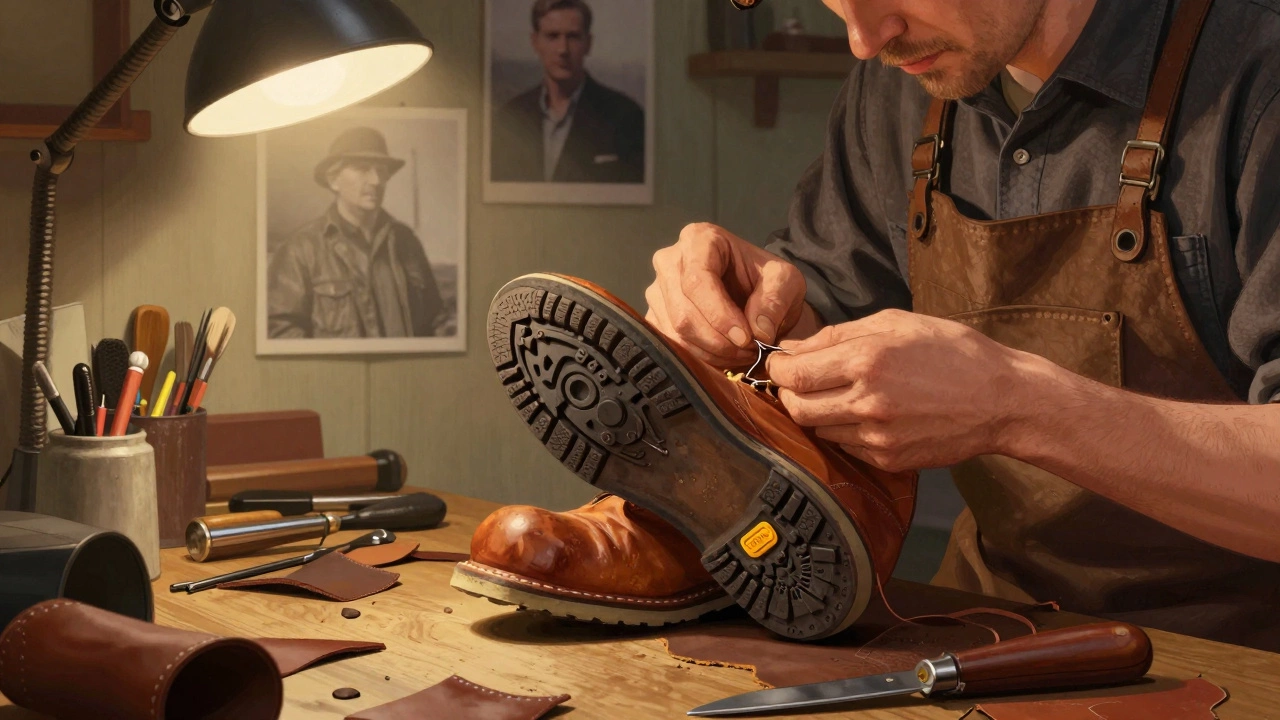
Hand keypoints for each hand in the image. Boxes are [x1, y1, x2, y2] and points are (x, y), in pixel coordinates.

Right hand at [645, 223, 817, 366]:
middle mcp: (669, 261)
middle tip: (750, 350)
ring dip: (712, 352)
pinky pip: (671, 345)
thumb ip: (774, 302)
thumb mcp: (785, 282)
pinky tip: (724, 355)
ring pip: (676, 333)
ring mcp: (657, 290)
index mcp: (699, 239)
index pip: (697, 281)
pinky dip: (701, 358)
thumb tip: (758, 333)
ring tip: (742, 353)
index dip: (719, 315)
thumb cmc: (766, 279)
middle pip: (683, 312)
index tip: (746, 338)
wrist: (754, 292)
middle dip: (719, 340)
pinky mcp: (655, 316)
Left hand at [766, 309, 1030, 471]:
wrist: (1001, 400)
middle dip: (789, 392)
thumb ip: (839, 335)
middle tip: (800, 380)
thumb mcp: (896, 323)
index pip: (793, 373)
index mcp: (866, 360)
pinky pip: (845, 445)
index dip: (778, 367)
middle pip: (796, 406)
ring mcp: (876, 436)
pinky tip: (863, 412)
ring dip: (816, 411)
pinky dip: (843, 428)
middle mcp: (866, 401)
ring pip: (817, 428)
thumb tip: (794, 347)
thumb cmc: (952, 352)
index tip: (781, 362)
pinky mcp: (887, 459)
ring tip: (836, 393)